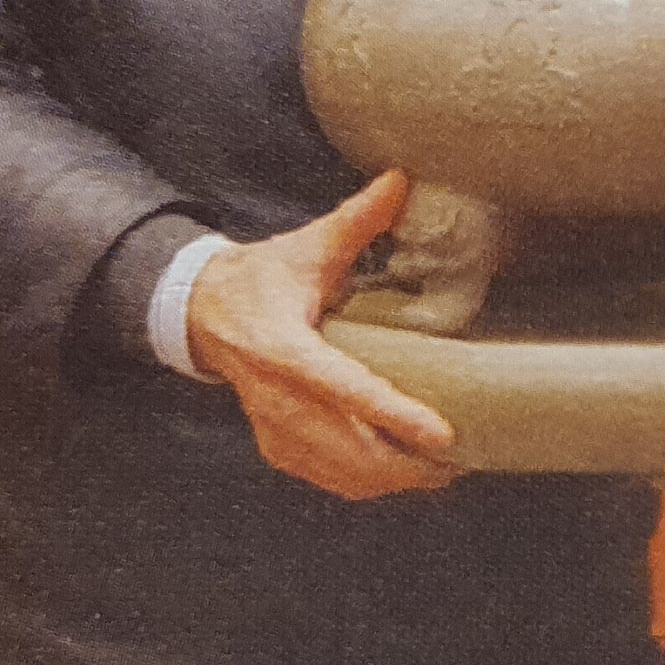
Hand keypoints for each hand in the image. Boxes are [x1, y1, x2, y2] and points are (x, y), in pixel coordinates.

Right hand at [184, 170, 459, 498]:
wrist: (204, 315)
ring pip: (342, 475)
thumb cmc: (262, 280)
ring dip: (394, 479)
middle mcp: (276, 399)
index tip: (441, 434)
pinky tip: (402, 472)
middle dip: (408, 464)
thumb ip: (355, 221)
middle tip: (459, 459)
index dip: (395, 415)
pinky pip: (328, 479)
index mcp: (284, 349)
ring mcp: (274, 429)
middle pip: (350, 450)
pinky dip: (368, 482)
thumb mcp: (305, 247)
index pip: (345, 390)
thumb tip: (399, 181)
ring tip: (442, 469)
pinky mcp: (276, 447)